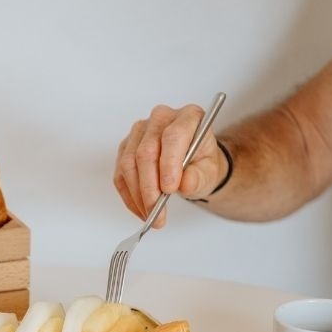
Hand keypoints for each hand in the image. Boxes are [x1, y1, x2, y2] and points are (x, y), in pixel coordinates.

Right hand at [113, 104, 227, 227]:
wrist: (193, 164)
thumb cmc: (201, 163)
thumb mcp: (210, 172)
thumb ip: (200, 177)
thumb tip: (185, 183)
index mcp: (188, 116)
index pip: (173, 136)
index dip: (169, 164)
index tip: (169, 189)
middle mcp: (161, 119)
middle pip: (146, 152)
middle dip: (150, 187)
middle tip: (156, 211)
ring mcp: (140, 132)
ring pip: (129, 164)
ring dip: (138, 195)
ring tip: (151, 215)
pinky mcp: (125, 148)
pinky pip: (121, 175)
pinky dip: (130, 196)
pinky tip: (141, 209)